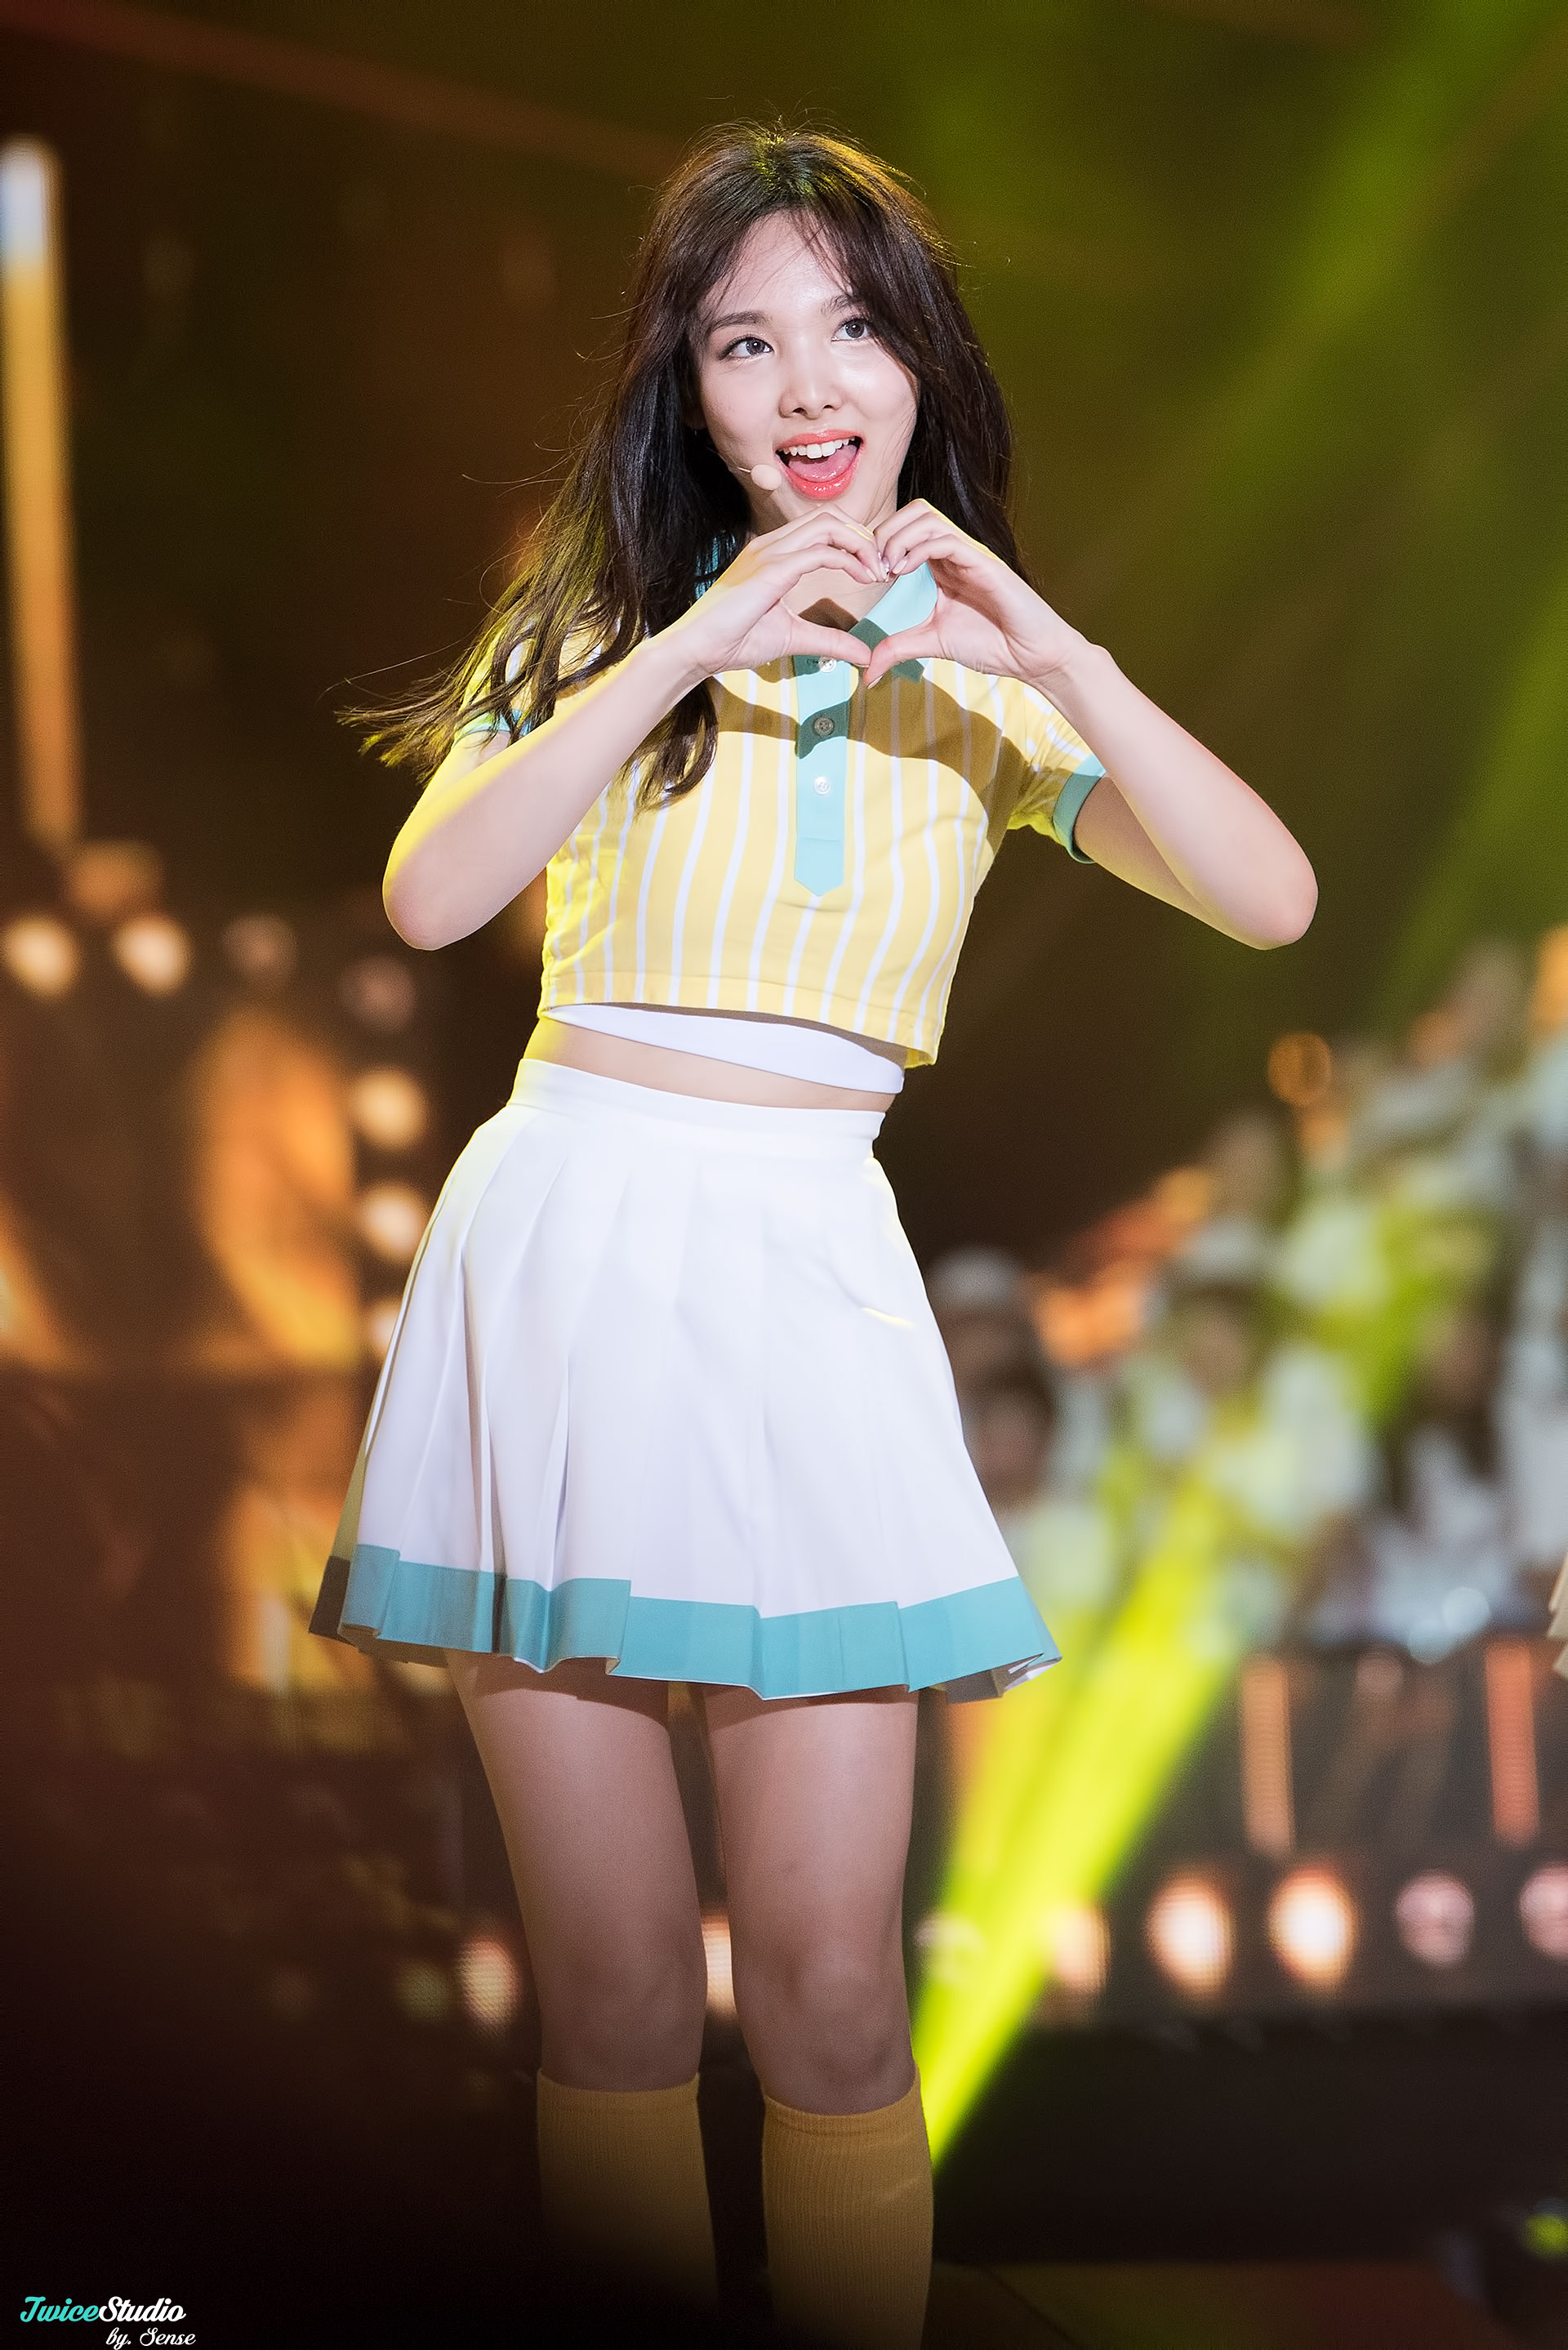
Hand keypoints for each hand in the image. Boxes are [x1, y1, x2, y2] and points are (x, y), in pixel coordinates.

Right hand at [662, 512, 885, 684]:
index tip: (873, 571)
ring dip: (860, 544)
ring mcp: (769, 552)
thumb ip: (829, 641)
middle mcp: (771, 545)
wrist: (697, 650)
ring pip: (827, 525)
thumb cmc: (734, 642)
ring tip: (876, 571)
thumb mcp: (793, 638)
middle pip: (829, 517)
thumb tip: (864, 654)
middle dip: (862, 537)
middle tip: (882, 567)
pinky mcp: (771, 569)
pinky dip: (848, 560)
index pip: (821, 527)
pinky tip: (864, 578)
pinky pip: (820, 552)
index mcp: (773, 554)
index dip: (853, 542)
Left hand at [861, 500, 1083, 690]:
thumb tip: (867, 671)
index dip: (881, 545)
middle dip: (885, 533)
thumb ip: (899, 647)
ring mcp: (969, 553)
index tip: (869, 576)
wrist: (1030, 655)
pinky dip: (918, 549)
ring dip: (898, 537)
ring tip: (888, 569)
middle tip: (875, 568)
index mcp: (942, 565)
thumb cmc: (991, 644)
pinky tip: (904, 571)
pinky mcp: (982, 562)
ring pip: (926, 517)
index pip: (906, 530)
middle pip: (914, 513)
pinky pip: (945, 539)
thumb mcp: (932, 643)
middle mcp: (954, 552)